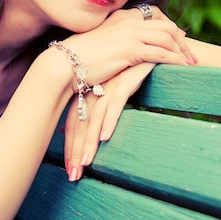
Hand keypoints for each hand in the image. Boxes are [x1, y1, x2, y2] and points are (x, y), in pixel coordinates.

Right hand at [62, 6, 196, 90]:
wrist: (64, 63)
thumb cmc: (78, 58)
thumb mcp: (99, 43)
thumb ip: (115, 41)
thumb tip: (124, 52)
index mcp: (120, 17)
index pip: (153, 14)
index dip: (170, 27)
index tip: (179, 40)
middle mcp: (127, 21)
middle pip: (166, 25)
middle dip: (182, 40)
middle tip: (191, 55)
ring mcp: (129, 33)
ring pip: (167, 37)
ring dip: (182, 51)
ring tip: (191, 64)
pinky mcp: (130, 49)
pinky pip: (161, 52)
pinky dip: (175, 60)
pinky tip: (181, 68)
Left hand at [63, 62, 154, 181]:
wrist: (152, 44)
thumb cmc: (134, 69)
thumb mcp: (116, 88)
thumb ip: (103, 106)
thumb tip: (93, 132)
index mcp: (89, 90)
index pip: (74, 122)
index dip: (70, 146)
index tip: (68, 169)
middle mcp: (95, 87)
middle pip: (79, 122)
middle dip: (75, 150)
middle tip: (73, 175)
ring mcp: (109, 82)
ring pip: (94, 116)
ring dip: (89, 142)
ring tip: (85, 163)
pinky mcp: (126, 78)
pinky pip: (115, 103)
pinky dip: (109, 120)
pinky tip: (104, 137)